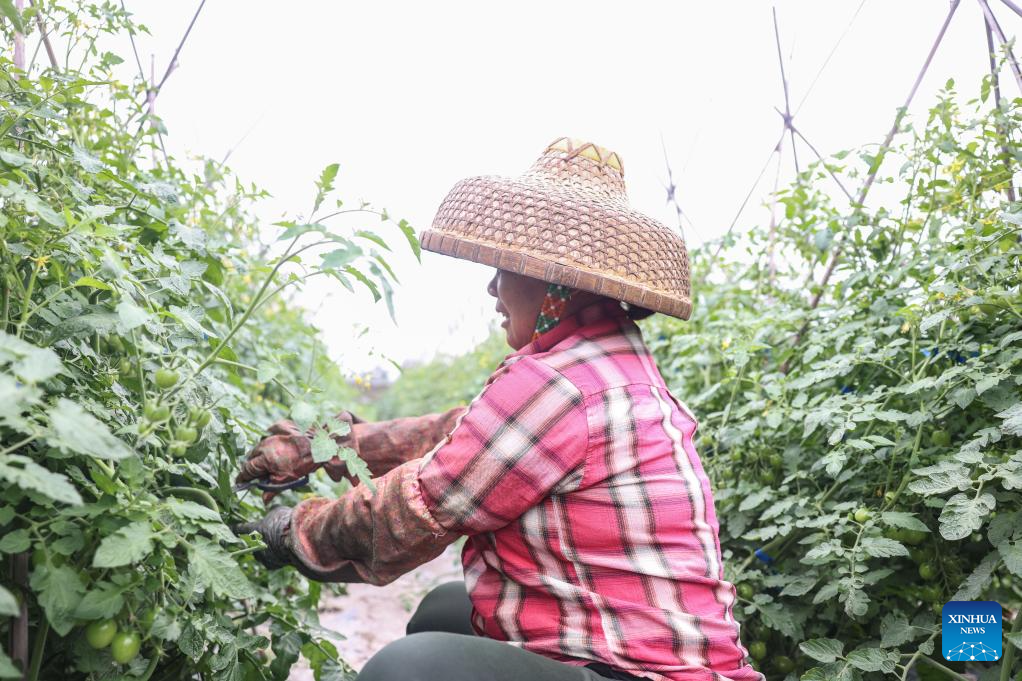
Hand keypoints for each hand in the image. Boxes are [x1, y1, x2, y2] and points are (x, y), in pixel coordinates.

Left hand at [232, 506, 294, 569]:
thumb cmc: (287, 523)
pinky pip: (270, 560)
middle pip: (251, 543)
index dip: (235, 528)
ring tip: (275, 543)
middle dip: (255, 539)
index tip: (230, 528)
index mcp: (254, 530)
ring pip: (260, 553)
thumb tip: (270, 510)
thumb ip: (271, 512)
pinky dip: (274, 556)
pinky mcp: (272, 565)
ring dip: (264, 549)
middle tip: (263, 535)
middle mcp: (254, 545)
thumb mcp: (278, 511)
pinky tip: (282, 551)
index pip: (240, 528)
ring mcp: (262, 556)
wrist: (297, 541)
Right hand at [236, 412, 356, 501]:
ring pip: (260, 444)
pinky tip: (280, 445)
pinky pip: (270, 433)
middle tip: (260, 472)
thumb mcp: (287, 480)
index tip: (242, 482)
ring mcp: (272, 433)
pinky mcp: (279, 425)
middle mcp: (264, 445)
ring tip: (272, 459)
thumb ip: (272, 489)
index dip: (244, 477)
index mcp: (264, 459)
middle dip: (253, 466)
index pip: (247, 470)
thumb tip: (264, 500)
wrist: (321, 444)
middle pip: (251, 457)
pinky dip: (272, 439)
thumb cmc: (304, 463)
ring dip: (262, 452)